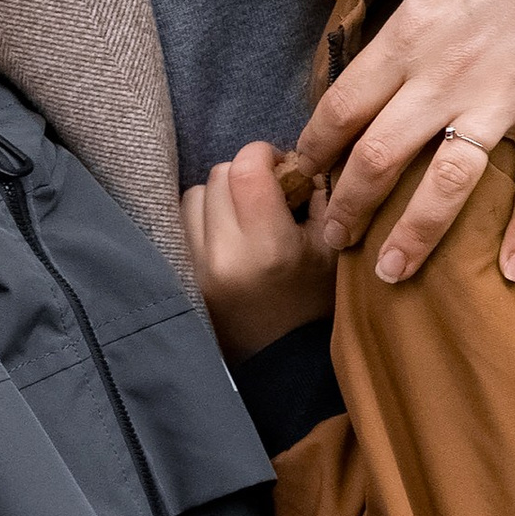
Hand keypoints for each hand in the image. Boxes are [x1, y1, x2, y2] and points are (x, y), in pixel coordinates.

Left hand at [182, 144, 335, 362]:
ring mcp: (197, 268)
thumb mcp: (333, 247)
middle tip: (266, 191)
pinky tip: (225, 232)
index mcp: (269, 246)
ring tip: (243, 214)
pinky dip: (203, 218)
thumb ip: (320, 196)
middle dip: (245, 173)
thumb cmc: (316, 303)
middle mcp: (225, 254)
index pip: (246, 168)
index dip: (264, 153)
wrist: (281, 363)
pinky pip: (181, 224)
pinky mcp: (183, 277)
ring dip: (219, 194)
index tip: (281, 166)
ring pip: (195, 195)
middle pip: (219, 175)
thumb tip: (299, 161)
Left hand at [298, 0, 514, 288]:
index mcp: (410, 35)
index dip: (314, 145)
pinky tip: (509, 272)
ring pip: (447, 184)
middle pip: (381, 157)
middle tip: (331, 238)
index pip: (344, 105)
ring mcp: (504, 103)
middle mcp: (448, 80)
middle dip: (348, 204)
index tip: (301, 171)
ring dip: (416, 233)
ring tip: (389, 274)